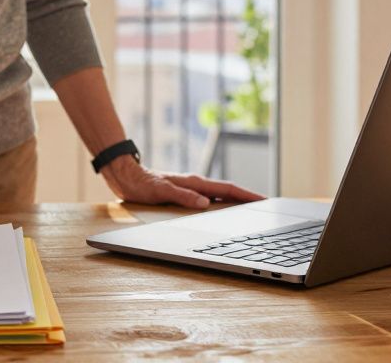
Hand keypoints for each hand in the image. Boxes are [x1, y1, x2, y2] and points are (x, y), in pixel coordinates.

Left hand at [100, 155, 264, 208]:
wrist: (126, 177)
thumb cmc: (142, 184)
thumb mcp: (161, 191)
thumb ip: (182, 196)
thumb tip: (204, 203)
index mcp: (194, 183)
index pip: (227, 189)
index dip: (246, 195)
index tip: (263, 200)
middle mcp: (195, 185)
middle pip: (227, 192)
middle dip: (247, 199)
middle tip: (265, 207)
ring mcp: (191, 188)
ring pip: (219, 196)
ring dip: (235, 202)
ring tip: (250, 212)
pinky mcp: (184, 193)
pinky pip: (209, 200)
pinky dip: (221, 205)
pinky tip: (223, 213)